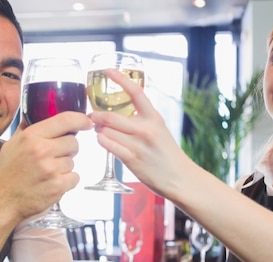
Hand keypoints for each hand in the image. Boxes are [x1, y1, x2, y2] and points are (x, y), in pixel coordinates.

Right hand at [0, 111, 90, 220]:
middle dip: (67, 150)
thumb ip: (27, 129)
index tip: (86, 122)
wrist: (2, 202)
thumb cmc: (7, 175)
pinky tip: (52, 183)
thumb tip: (38, 113)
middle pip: (73, 142)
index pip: (65, 120)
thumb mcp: (12, 145)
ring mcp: (51, 169)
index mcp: (31, 136)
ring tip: (48, 173)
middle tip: (53, 158)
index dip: (80, 120)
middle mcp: (41, 150)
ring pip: (73, 161)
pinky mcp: (58, 186)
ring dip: (64, 167)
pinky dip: (67, 181)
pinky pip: (74, 177)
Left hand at [87, 69, 193, 198]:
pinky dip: (101, 141)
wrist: (180, 179)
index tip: (108, 71)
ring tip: (100, 132)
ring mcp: (138, 145)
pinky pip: (108, 145)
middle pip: (110, 116)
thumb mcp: (159, 131)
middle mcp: (146, 129)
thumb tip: (119, 116)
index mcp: (154, 118)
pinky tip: (103, 141)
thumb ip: (142, 121)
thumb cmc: (167, 156)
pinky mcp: (132, 159)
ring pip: (106, 131)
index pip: (136, 92)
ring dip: (98, 131)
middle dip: (96, 116)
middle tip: (92, 117)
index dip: (120, 79)